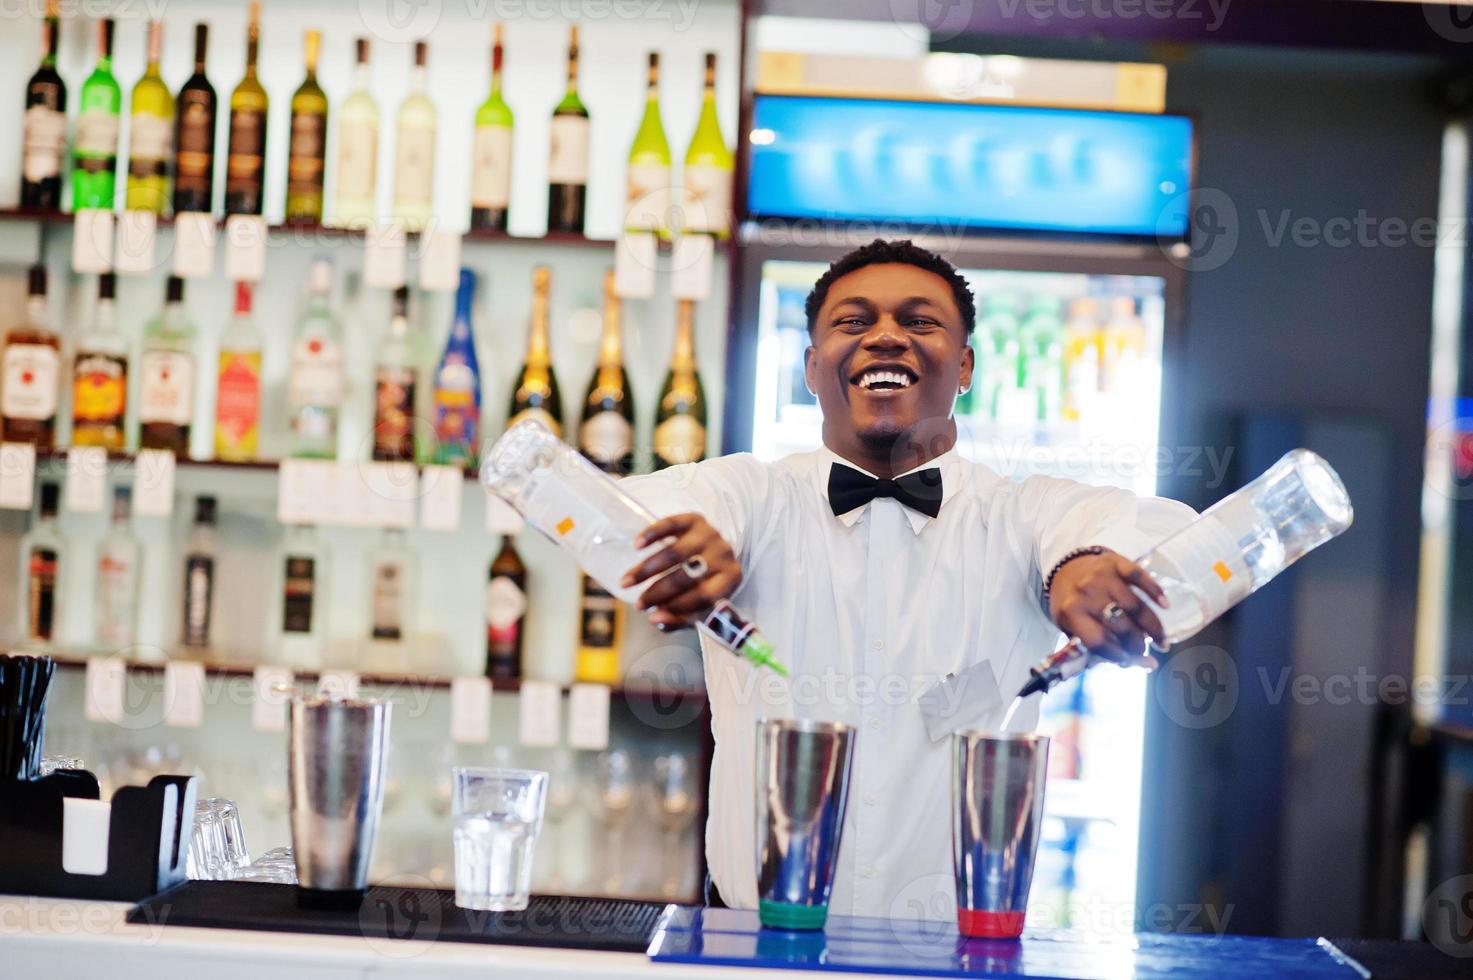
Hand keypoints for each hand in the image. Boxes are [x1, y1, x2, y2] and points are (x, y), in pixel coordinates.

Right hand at [620, 513, 740, 631]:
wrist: (713, 552)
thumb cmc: (702, 584)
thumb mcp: (697, 604)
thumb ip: (678, 617)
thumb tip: (654, 619)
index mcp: (731, 578)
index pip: (705, 596)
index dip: (678, 607)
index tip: (653, 616)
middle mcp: (724, 554)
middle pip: (687, 575)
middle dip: (658, 592)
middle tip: (639, 604)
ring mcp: (710, 534)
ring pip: (674, 553)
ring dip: (647, 569)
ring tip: (627, 581)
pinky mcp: (695, 519)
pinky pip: (671, 523)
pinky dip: (652, 534)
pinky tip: (637, 545)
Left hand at [1048, 549, 1168, 667]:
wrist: (1066, 570)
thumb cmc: (1073, 606)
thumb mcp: (1074, 629)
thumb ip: (1103, 649)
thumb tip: (1147, 664)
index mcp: (1070, 612)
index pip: (1097, 640)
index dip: (1116, 655)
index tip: (1128, 661)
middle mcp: (1085, 593)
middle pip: (1121, 625)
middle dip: (1137, 644)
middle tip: (1146, 651)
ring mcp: (1101, 576)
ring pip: (1135, 606)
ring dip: (1153, 626)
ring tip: (1161, 640)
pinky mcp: (1115, 562)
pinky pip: (1139, 576)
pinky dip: (1154, 591)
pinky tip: (1165, 606)